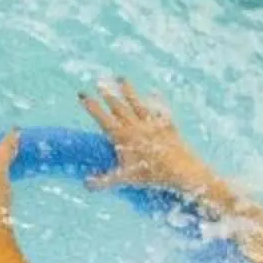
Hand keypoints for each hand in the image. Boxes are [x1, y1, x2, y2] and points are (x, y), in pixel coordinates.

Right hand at [79, 78, 216, 196]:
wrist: (179, 169)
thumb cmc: (151, 175)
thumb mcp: (125, 179)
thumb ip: (104, 181)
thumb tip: (85, 184)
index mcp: (123, 137)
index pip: (103, 118)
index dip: (92, 106)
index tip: (82, 94)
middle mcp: (135, 126)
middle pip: (118, 107)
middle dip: (108, 94)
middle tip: (99, 82)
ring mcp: (151, 123)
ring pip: (137, 103)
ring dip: (128, 91)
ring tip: (121, 78)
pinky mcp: (166, 125)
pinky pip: (159, 110)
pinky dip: (156, 101)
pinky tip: (154, 92)